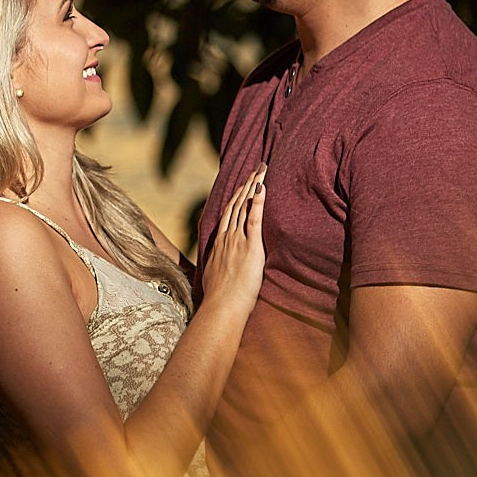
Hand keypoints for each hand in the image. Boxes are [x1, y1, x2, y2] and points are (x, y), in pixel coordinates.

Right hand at [201, 165, 266, 314]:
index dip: (236, 197)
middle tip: (255, 169)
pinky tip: (262, 188)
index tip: (243, 184)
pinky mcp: (250, 247)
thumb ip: (218, 267)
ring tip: (260, 172)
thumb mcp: (214, 278)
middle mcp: (226, 238)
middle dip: (245, 185)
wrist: (222, 307)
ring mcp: (236, 241)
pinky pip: (253, 220)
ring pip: (243, 207)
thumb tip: (218, 270)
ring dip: (252, 187)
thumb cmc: (220, 299)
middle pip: (235, 204)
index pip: (228, 214)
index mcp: (219, 244)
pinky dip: (258, 203)